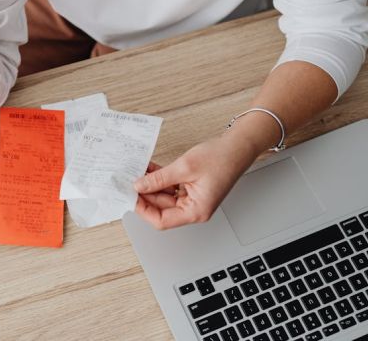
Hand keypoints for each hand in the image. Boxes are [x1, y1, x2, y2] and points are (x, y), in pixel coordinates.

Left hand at [133, 134, 260, 229]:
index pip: (162, 221)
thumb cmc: (222, 158)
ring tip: (137, 172)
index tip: (131, 197)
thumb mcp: (184, 167)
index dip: (143, 210)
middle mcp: (194, 208)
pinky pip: (170, 187)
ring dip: (150, 185)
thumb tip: (139, 186)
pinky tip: (149, 169)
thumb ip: (159, 179)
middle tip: (128, 181)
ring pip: (163, 197)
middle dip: (144, 194)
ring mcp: (193, 198)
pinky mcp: (191, 188)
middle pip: (161, 209)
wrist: (239, 146)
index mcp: (196, 211)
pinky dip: (159, 179)